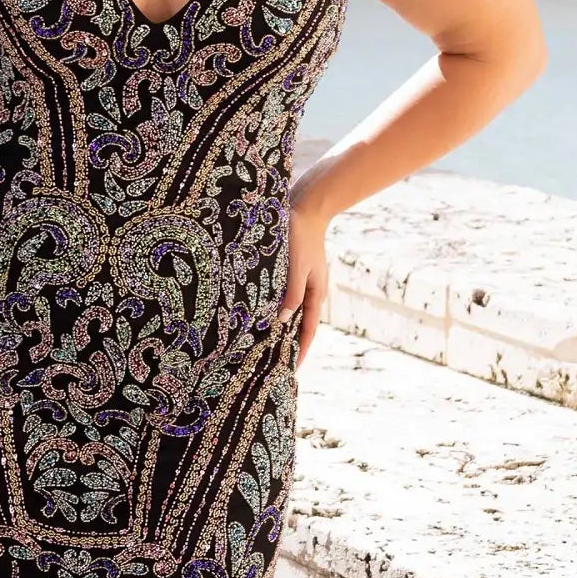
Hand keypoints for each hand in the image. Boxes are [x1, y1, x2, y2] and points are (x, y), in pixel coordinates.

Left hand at [279, 188, 330, 364]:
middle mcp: (310, 290)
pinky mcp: (293, 271)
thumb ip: (291, 294)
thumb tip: (283, 321)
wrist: (307, 206)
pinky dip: (276, 308)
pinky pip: (284, 296)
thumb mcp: (296, 268)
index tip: (291, 371)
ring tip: (265, 344)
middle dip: (290, 343)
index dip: (301, 351)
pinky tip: (261, 313)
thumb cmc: (300, 236)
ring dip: (281, 327)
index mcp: (316, 293)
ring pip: (290, 311)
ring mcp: (302, 281)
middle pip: (300, 324)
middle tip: (274, 363)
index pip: (308, 331)